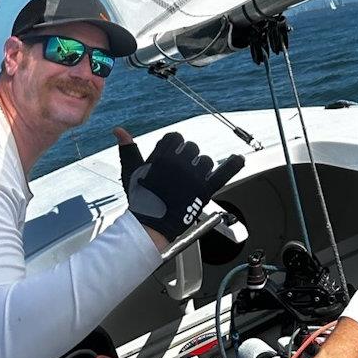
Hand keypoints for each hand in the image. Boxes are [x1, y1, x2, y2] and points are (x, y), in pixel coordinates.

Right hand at [114, 127, 244, 241]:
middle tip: (179, 173)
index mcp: (162, 156)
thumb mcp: (132, 171)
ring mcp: (193, 176)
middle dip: (187, 157)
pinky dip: (233, 165)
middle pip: (191, 148)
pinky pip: (223, 173)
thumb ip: (128, 149)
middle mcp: (179, 163)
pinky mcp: (204, 190)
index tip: (171, 156)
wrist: (150, 226)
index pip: (175, 138)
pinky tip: (238, 158)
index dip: (174, 146)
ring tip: (193, 178)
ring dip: (202, 166)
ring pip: (206, 160)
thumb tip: (119, 130)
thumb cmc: (140, 200)